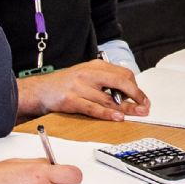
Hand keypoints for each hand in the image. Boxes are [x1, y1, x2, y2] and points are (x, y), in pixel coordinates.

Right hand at [23, 60, 148, 119]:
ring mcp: (79, 87)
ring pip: (108, 98)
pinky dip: (107, 114)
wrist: (40, 90)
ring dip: (125, 108)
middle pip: (120, 82)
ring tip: (137, 114)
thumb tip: (126, 94)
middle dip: (136, 95)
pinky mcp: (71, 100)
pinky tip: (117, 117)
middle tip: (145, 106)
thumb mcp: (86, 76)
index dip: (136, 87)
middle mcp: (88, 74)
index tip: (143, 98)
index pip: (122, 74)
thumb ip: (104, 81)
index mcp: (94, 66)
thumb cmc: (64, 84)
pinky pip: (93, 108)